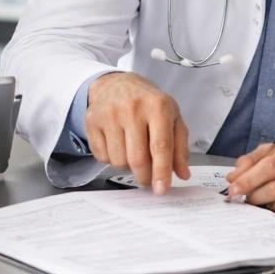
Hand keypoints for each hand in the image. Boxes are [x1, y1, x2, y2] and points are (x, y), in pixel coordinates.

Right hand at [84, 72, 189, 193]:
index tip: (161, 189)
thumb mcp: (172, 117)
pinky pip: (102, 156)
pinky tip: (117, 144)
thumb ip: (180, 147)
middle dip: (144, 176)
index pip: (160, 146)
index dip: (161, 171)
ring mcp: (109, 114)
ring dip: (127, 166)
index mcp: (157, 106)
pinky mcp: (92, 121)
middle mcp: (132, 108)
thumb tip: (182, 174)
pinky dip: (111, 158)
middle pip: (137, 158)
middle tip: (147, 179)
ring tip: (132, 151)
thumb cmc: (148, 103)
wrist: (116, 84)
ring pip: (118, 161)